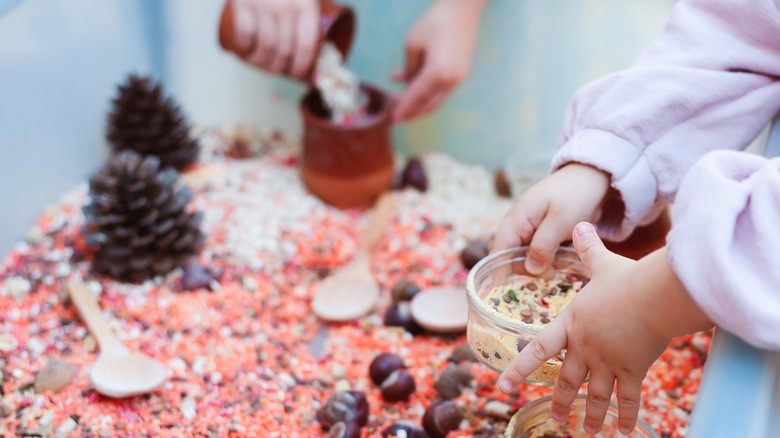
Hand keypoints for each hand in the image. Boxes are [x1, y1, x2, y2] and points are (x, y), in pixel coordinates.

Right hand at [229, 0, 318, 77]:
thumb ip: (313, 14)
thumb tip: (322, 49)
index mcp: (307, 5)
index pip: (306, 46)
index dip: (301, 66)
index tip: (297, 74)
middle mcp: (286, 7)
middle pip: (284, 51)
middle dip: (280, 68)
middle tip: (277, 71)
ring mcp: (262, 5)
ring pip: (263, 48)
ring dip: (261, 64)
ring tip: (261, 65)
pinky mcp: (242, 2)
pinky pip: (244, 35)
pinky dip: (244, 49)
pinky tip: (246, 52)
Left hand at [392, 0, 486, 121]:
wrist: (463, 8)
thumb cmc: (435, 22)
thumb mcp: (413, 44)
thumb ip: (409, 69)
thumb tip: (407, 84)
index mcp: (438, 74)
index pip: (416, 98)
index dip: (403, 109)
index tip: (392, 120)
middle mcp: (452, 80)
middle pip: (429, 106)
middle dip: (411, 112)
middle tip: (395, 115)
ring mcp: (459, 78)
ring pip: (436, 99)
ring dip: (418, 101)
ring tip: (399, 99)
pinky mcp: (461, 72)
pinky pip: (442, 88)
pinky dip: (427, 90)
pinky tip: (409, 81)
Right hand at [492, 163, 609, 273]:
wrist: (593, 176)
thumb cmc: (575, 194)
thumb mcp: (560, 221)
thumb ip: (543, 245)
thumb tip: (530, 270)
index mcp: (517, 218)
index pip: (498, 248)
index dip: (498, 269)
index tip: (500, 291)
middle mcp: (520, 224)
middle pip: (511, 255)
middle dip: (525, 269)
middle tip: (546, 277)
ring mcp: (531, 228)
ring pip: (527, 256)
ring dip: (540, 265)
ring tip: (558, 266)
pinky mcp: (544, 233)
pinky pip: (540, 252)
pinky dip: (549, 259)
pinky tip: (562, 261)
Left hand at [497, 222, 711, 433]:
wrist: (651, 296)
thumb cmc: (625, 279)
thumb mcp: (601, 263)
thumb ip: (587, 248)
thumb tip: (580, 225)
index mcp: (571, 324)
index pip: (537, 350)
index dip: (518, 369)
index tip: (502, 385)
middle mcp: (584, 348)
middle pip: (567, 380)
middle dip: (560, 402)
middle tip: (556, 419)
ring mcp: (607, 362)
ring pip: (594, 396)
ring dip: (588, 416)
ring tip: (584, 431)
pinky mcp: (632, 371)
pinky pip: (627, 399)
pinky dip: (625, 416)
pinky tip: (623, 432)